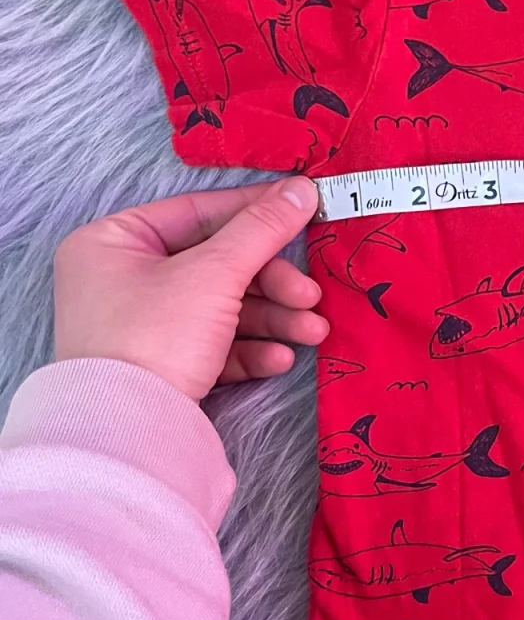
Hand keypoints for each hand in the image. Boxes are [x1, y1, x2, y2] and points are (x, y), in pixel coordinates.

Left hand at [52, 178, 328, 401]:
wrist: (130, 430)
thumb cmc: (155, 337)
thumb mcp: (215, 273)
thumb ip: (262, 229)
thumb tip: (302, 189)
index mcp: (114, 242)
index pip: (197, 213)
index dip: (254, 212)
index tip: (302, 210)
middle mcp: (122, 279)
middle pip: (218, 265)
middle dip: (274, 285)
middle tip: (310, 297)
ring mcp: (143, 325)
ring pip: (224, 308)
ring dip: (275, 319)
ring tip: (312, 333)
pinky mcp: (163, 365)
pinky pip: (215, 345)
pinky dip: (251, 349)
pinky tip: (280, 359)